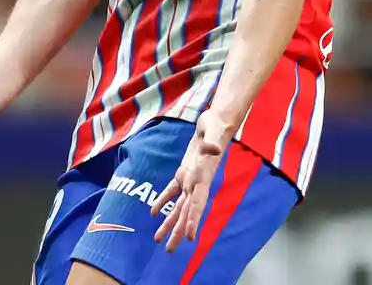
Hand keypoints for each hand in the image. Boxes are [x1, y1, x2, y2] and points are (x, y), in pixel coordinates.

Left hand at [150, 111, 230, 251]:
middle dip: (179, 231)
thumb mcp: (213, 131)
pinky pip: (172, 190)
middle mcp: (197, 182)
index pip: (198, 203)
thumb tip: (213, 149)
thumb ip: (212, 142)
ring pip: (178, 206)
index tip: (190, 238)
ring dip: (169, 223)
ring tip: (158, 239)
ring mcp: (190, 178)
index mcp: (203, 177)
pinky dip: (163, 201)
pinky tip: (154, 213)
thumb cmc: (215, 125)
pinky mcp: (184, 171)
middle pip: (187, 212)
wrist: (216, 121)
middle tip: (169, 250)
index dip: (194, 220)